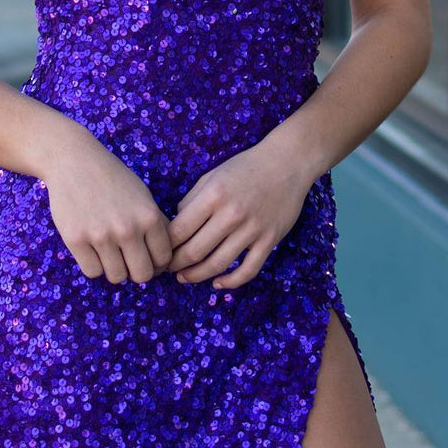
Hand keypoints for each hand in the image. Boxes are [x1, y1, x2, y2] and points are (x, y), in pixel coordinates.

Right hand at [40, 133, 174, 284]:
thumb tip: (165, 258)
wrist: (74, 161)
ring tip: (110, 253)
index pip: (163, 259)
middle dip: (138, 272)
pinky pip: (92, 271)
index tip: (148, 258)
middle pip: (142, 275)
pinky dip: (94, 265)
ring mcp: (101, 235)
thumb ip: (156, 223)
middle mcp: (128, 229)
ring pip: (117, 277)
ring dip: (115, 269)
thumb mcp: (143, 195)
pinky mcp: (76, 240)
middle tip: (130, 262)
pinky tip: (93, 250)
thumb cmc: (112, 178)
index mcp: (149, 216)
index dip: (157, 263)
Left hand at [167, 142, 313, 290]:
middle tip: (168, 269)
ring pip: (218, 264)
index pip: (179, 230)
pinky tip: (218, 283)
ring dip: (197, 276)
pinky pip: (248, 270)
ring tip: (185, 277)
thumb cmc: (245, 168)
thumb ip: (192, 201)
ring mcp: (252, 229)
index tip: (160, 251)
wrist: (287, 163)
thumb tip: (175, 227)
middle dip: (176, 265)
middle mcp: (231, 214)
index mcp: (213, 195)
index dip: (165, 246)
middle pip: (194, 251)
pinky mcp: (269, 240)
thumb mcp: (212, 176)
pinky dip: (231, 282)